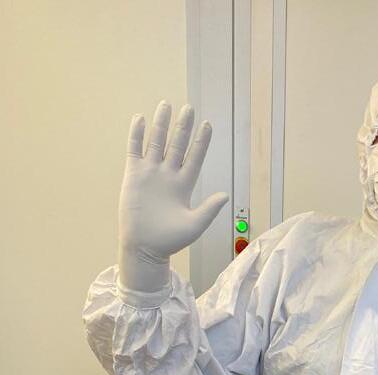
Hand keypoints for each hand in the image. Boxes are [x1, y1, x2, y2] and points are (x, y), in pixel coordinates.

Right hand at [118, 101, 228, 293]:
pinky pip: (135, 149)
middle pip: (177, 144)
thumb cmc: (170, 240)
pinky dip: (137, 134)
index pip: (195, 157)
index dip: (201, 142)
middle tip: (189, 108)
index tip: (208, 125)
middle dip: (183, 127)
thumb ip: (209, 209)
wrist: (145, 247)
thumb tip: (226, 195)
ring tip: (166, 105)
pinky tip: (141, 119)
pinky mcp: (133, 175)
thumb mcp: (194, 225)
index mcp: (184, 185)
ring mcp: (150, 173)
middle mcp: (168, 175)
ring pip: (157, 142)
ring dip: (161, 124)